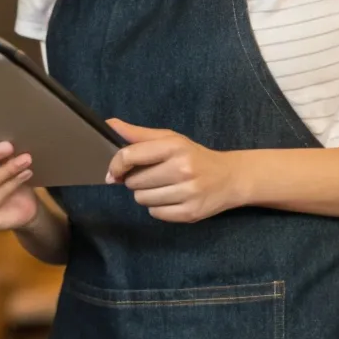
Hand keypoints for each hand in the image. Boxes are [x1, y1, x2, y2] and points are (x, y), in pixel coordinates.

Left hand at [104, 120, 250, 222]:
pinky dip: (158, 208)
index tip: (114, 171)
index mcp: (174, 147)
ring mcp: (188, 193)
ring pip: (142, 200)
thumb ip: (138, 134)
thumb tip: (108, 124)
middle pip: (133, 182)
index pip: (130, 156)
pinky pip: (155, 214)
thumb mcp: (170, 140)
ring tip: (163, 187)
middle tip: (152, 176)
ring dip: (146, 195)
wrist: (230, 178)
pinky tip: (171, 198)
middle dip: (136, 180)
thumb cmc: (194, 157)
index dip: (116, 165)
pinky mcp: (190, 213)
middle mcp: (182, 169)